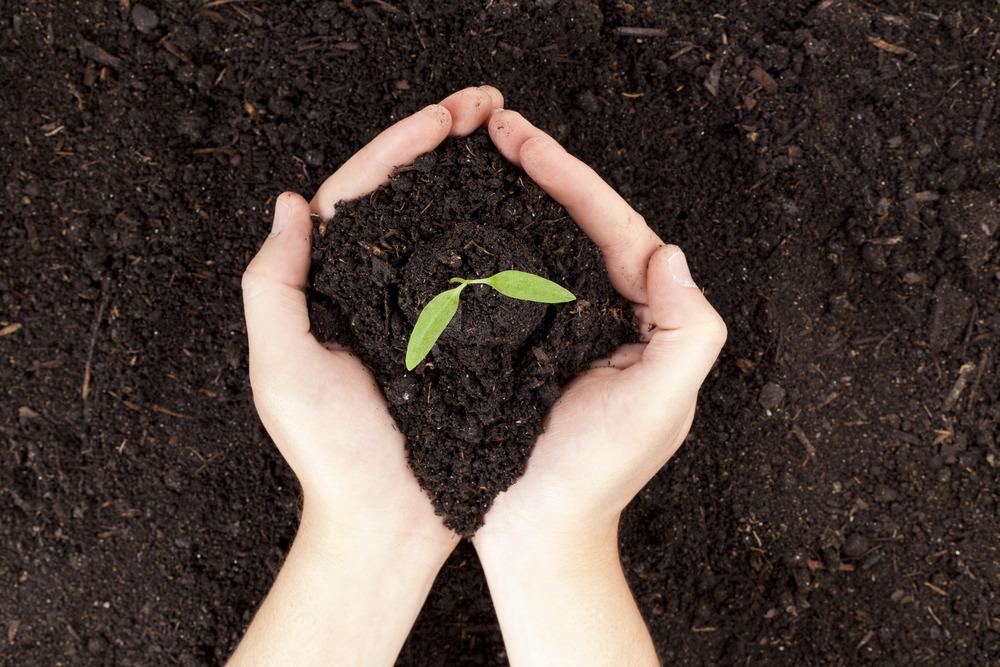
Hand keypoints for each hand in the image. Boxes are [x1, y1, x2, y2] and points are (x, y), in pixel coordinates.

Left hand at [231, 86, 503, 666]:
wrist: (388, 524)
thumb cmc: (332, 456)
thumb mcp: (282, 370)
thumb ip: (274, 288)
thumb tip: (290, 204)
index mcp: (332, 286)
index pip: (362, 194)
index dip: (401, 146)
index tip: (446, 116)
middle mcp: (377, 289)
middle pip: (409, 197)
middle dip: (445, 144)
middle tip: (488, 107)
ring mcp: (420, 312)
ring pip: (446, 226)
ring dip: (474, 179)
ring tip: (508, 140)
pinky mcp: (460, 340)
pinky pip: (477, 275)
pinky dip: (498, 236)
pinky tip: (524, 211)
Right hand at [472, 110, 726, 665]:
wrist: (539, 534)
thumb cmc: (596, 477)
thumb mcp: (659, 405)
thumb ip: (687, 330)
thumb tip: (671, 252)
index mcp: (646, 317)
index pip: (617, 228)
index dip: (572, 177)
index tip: (525, 140)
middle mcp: (610, 314)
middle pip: (581, 224)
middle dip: (543, 171)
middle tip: (499, 130)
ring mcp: (567, 327)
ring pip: (546, 244)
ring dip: (518, 197)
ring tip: (483, 156)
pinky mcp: (527, 345)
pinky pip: (516, 280)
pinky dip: (496, 243)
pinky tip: (467, 220)